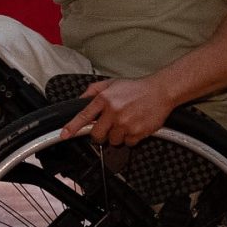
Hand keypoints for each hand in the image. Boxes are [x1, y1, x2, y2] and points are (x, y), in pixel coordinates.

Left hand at [58, 77, 176, 147]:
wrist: (161, 91)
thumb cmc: (136, 88)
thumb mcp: (111, 83)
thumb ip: (93, 91)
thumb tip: (80, 100)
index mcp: (104, 99)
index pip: (83, 116)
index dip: (72, 127)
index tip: (64, 135)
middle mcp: (113, 112)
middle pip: (97, 135)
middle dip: (99, 134)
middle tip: (108, 127)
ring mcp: (125, 123)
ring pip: (113, 140)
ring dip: (117, 135)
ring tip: (125, 123)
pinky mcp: (137, 132)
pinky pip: (128, 143)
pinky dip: (130, 138)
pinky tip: (135, 126)